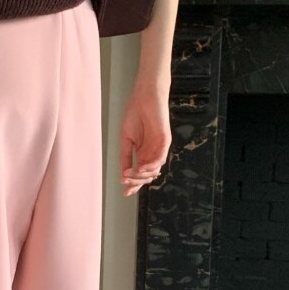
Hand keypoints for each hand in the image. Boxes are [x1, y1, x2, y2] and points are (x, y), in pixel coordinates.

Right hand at [119, 80, 171, 196]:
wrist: (144, 96)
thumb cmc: (135, 114)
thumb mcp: (126, 140)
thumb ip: (125, 158)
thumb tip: (123, 176)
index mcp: (143, 152)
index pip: (140, 173)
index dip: (133, 184)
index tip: (125, 193)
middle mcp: (153, 152)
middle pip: (147, 175)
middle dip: (136, 182)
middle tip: (126, 182)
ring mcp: (160, 148)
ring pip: (154, 170)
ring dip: (141, 175)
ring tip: (130, 174)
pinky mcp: (165, 141)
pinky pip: (160, 159)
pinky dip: (150, 166)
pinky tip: (140, 168)